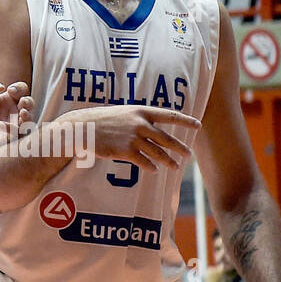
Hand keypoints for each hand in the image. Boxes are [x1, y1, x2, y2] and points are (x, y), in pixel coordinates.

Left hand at [0, 76, 33, 154]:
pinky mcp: (12, 138)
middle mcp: (16, 111)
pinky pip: (18, 134)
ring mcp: (16, 125)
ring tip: (22, 112)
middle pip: (30, 104)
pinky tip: (0, 125)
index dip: (19, 88)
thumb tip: (2, 87)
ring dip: (28, 116)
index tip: (9, 90)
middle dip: (28, 102)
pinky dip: (11, 129)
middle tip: (22, 102)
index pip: (21, 89)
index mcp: (10, 99)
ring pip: (30, 120)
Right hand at [57, 107, 200, 171]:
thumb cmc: (102, 120)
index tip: (198, 125)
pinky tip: (154, 170)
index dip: (185, 120)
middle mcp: (140, 124)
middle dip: (180, 147)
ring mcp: (133, 138)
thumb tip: (155, 129)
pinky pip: (144, 162)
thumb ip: (140, 120)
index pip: (169, 115)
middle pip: (166, 138)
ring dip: (168, 161)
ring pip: (158, 153)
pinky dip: (151, 166)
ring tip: (176, 167)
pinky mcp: (125, 151)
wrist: (83, 127)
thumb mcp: (123, 114)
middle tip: (188, 154)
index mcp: (141, 111)